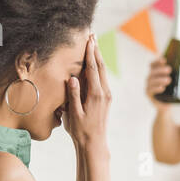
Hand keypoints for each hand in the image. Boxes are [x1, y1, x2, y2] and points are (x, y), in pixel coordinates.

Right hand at [65, 33, 111, 151]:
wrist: (95, 144)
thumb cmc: (81, 131)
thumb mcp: (74, 114)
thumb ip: (74, 96)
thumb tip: (72, 78)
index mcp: (96, 95)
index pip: (93, 69)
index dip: (90, 53)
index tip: (88, 39)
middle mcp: (104, 93)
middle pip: (101, 66)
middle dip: (96, 50)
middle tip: (92, 35)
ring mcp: (107, 96)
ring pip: (103, 72)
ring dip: (98, 57)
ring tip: (94, 44)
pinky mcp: (106, 99)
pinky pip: (102, 79)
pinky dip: (98, 68)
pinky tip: (95, 63)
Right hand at [146, 58, 171, 106]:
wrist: (166, 106)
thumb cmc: (171, 92)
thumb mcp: (174, 83)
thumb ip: (177, 76)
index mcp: (155, 74)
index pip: (153, 65)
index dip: (157, 61)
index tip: (164, 60)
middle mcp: (150, 78)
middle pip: (152, 72)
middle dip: (161, 70)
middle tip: (169, 70)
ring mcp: (148, 86)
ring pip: (151, 81)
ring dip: (160, 79)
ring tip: (168, 80)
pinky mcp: (148, 94)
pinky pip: (151, 90)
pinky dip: (156, 88)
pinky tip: (162, 88)